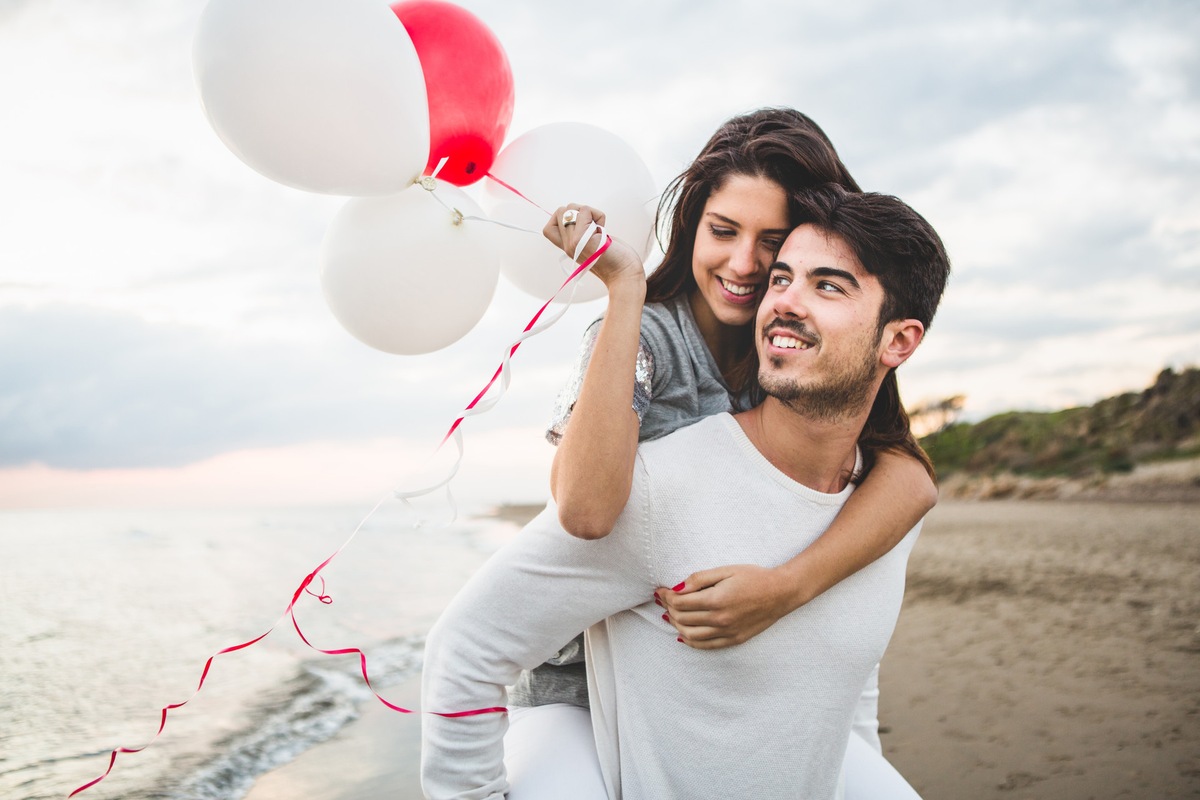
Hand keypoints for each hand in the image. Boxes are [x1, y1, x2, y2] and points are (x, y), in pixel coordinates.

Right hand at [543, 204, 644, 289]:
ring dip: (588, 213)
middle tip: (592, 226)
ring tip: (598, 228)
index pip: (549, 228)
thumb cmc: (614, 257)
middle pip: (560, 212)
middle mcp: (567, 245)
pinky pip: (585, 210)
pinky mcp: (582, 239)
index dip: (562, 219)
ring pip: (571, 208)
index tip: (580, 226)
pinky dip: (598, 215)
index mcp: (568, 247)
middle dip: (578, 211)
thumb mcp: (591, 244)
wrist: (624, 272)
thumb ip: (580, 233)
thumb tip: (579, 213)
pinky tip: (603, 229)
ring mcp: (573, 242)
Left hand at [656, 565, 795, 649]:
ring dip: (676, 625)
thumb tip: (677, 588)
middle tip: (663, 600)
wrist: (781, 593)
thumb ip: (699, 579)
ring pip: (690, 635)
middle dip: (668, 609)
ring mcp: (727, 632)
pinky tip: (683, 635)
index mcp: (716, 600)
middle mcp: (719, 619)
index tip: (661, 591)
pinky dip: (690, 641)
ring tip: (670, 615)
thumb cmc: (754, 577)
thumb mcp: (725, 570)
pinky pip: (706, 645)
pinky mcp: (734, 639)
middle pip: (682, 618)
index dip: (666, 596)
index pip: (680, 603)